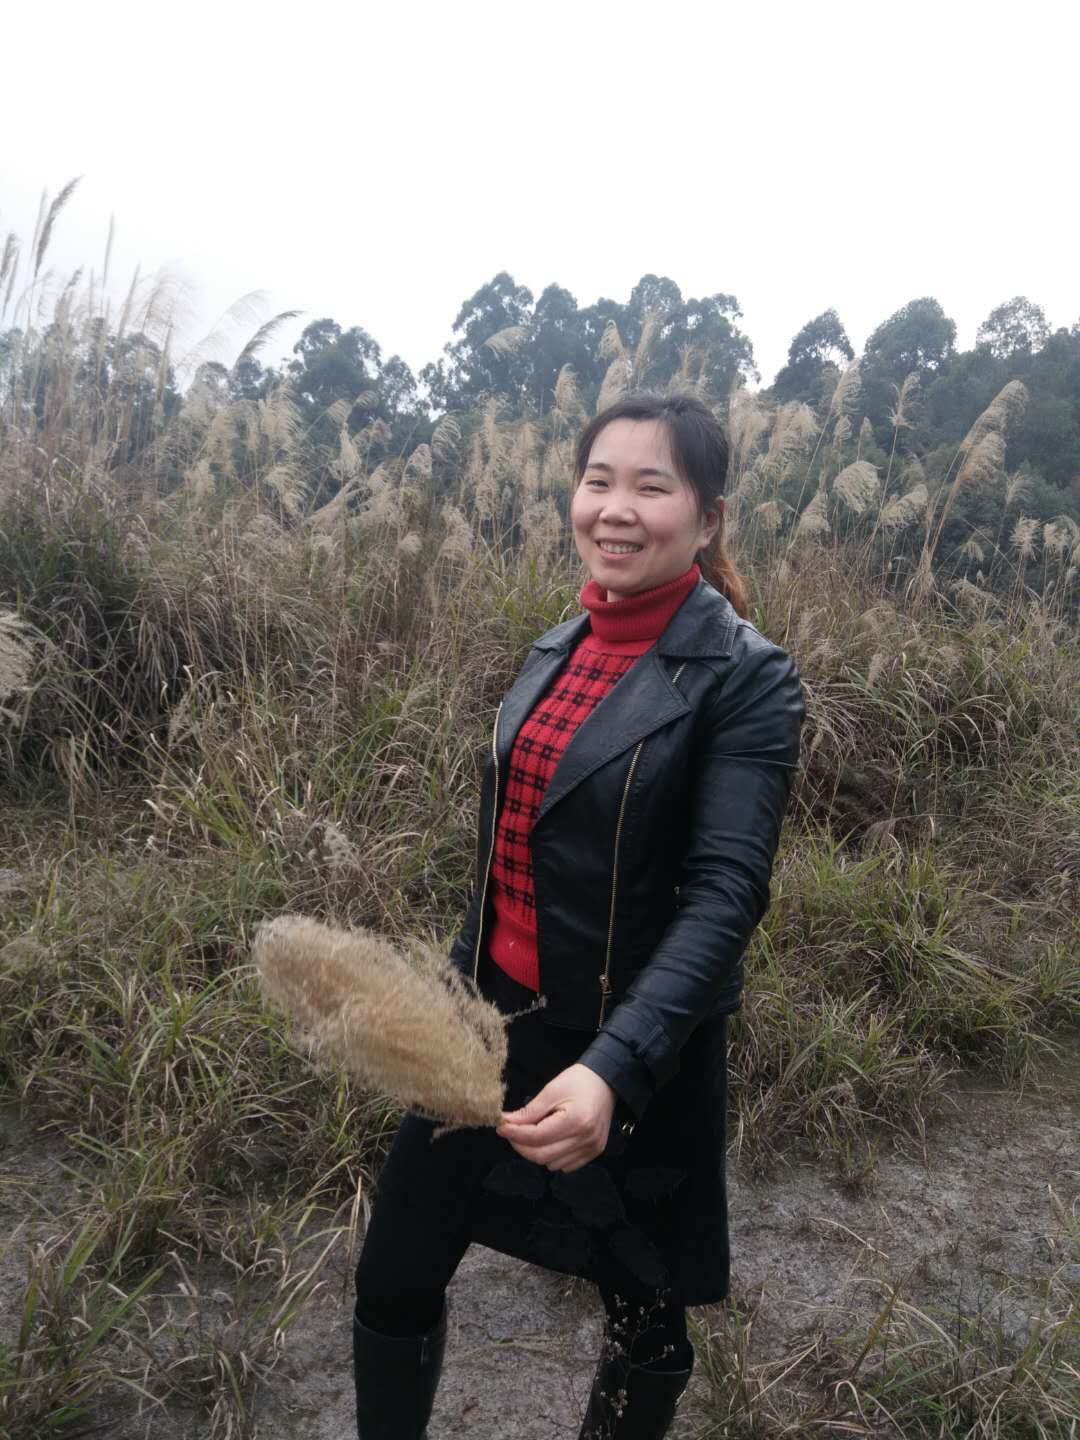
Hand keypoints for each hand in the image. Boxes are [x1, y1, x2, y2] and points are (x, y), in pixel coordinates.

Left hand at [496, 1064, 616, 1172]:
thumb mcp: (552, 1090)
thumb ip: (530, 1111)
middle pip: (542, 1156)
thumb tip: (506, 1123)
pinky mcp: (594, 1152)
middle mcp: (586, 1139)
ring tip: (534, 1133)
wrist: (606, 1081)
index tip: (502, 1127)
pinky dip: (552, 1156)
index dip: (515, 1134)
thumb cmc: (578, 1081)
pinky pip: (565, 1165)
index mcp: (576, 1120)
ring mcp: (592, 1148)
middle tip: (511, 1132)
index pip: (537, 1137)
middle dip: (521, 1146)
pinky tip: (551, 1140)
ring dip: (536, 1152)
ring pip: (551, 1164)